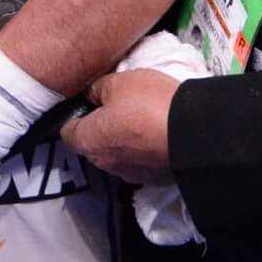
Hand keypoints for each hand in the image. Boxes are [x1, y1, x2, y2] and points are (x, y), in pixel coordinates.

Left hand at [60, 69, 177, 186]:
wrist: (195, 133)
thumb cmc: (148, 104)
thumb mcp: (118, 82)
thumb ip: (96, 89)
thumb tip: (90, 97)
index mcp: (90, 142)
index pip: (67, 133)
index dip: (74, 115)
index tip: (86, 102)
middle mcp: (105, 164)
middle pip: (92, 144)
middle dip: (99, 127)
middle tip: (115, 105)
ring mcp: (130, 174)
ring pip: (116, 154)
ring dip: (121, 139)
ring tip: (138, 118)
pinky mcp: (153, 179)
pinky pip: (138, 161)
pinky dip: (141, 149)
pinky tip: (153, 133)